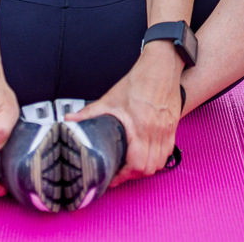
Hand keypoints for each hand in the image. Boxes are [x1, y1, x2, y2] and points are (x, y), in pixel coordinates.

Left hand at [69, 42, 182, 187]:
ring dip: (147, 167)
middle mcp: (156, 131)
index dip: (124, 175)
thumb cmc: (139, 81)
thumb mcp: (111, 98)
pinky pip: (168, 151)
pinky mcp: (173, 126)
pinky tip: (148, 153)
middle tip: (121, 172)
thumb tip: (69, 120)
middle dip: (133, 174)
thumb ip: (90, 112)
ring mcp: (167, 129)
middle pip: (149, 168)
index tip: (113, 177)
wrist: (162, 66)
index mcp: (140, 126)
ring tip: (133, 165)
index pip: (137, 164)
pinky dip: (158, 158)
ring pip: (160, 162)